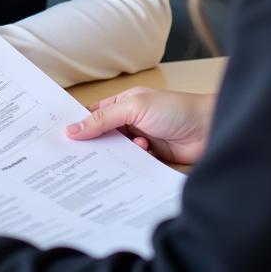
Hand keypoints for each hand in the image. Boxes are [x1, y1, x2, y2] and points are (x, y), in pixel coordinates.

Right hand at [66, 87, 214, 165]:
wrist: (209, 129)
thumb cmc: (175, 109)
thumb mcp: (134, 107)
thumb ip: (104, 119)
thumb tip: (73, 128)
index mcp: (124, 103)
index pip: (94, 114)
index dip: (79, 125)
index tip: (60, 138)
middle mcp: (131, 122)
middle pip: (104, 137)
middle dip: (94, 146)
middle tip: (76, 160)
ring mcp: (142, 141)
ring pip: (118, 154)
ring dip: (116, 157)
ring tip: (114, 160)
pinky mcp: (153, 159)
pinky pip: (133, 166)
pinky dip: (131, 168)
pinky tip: (133, 167)